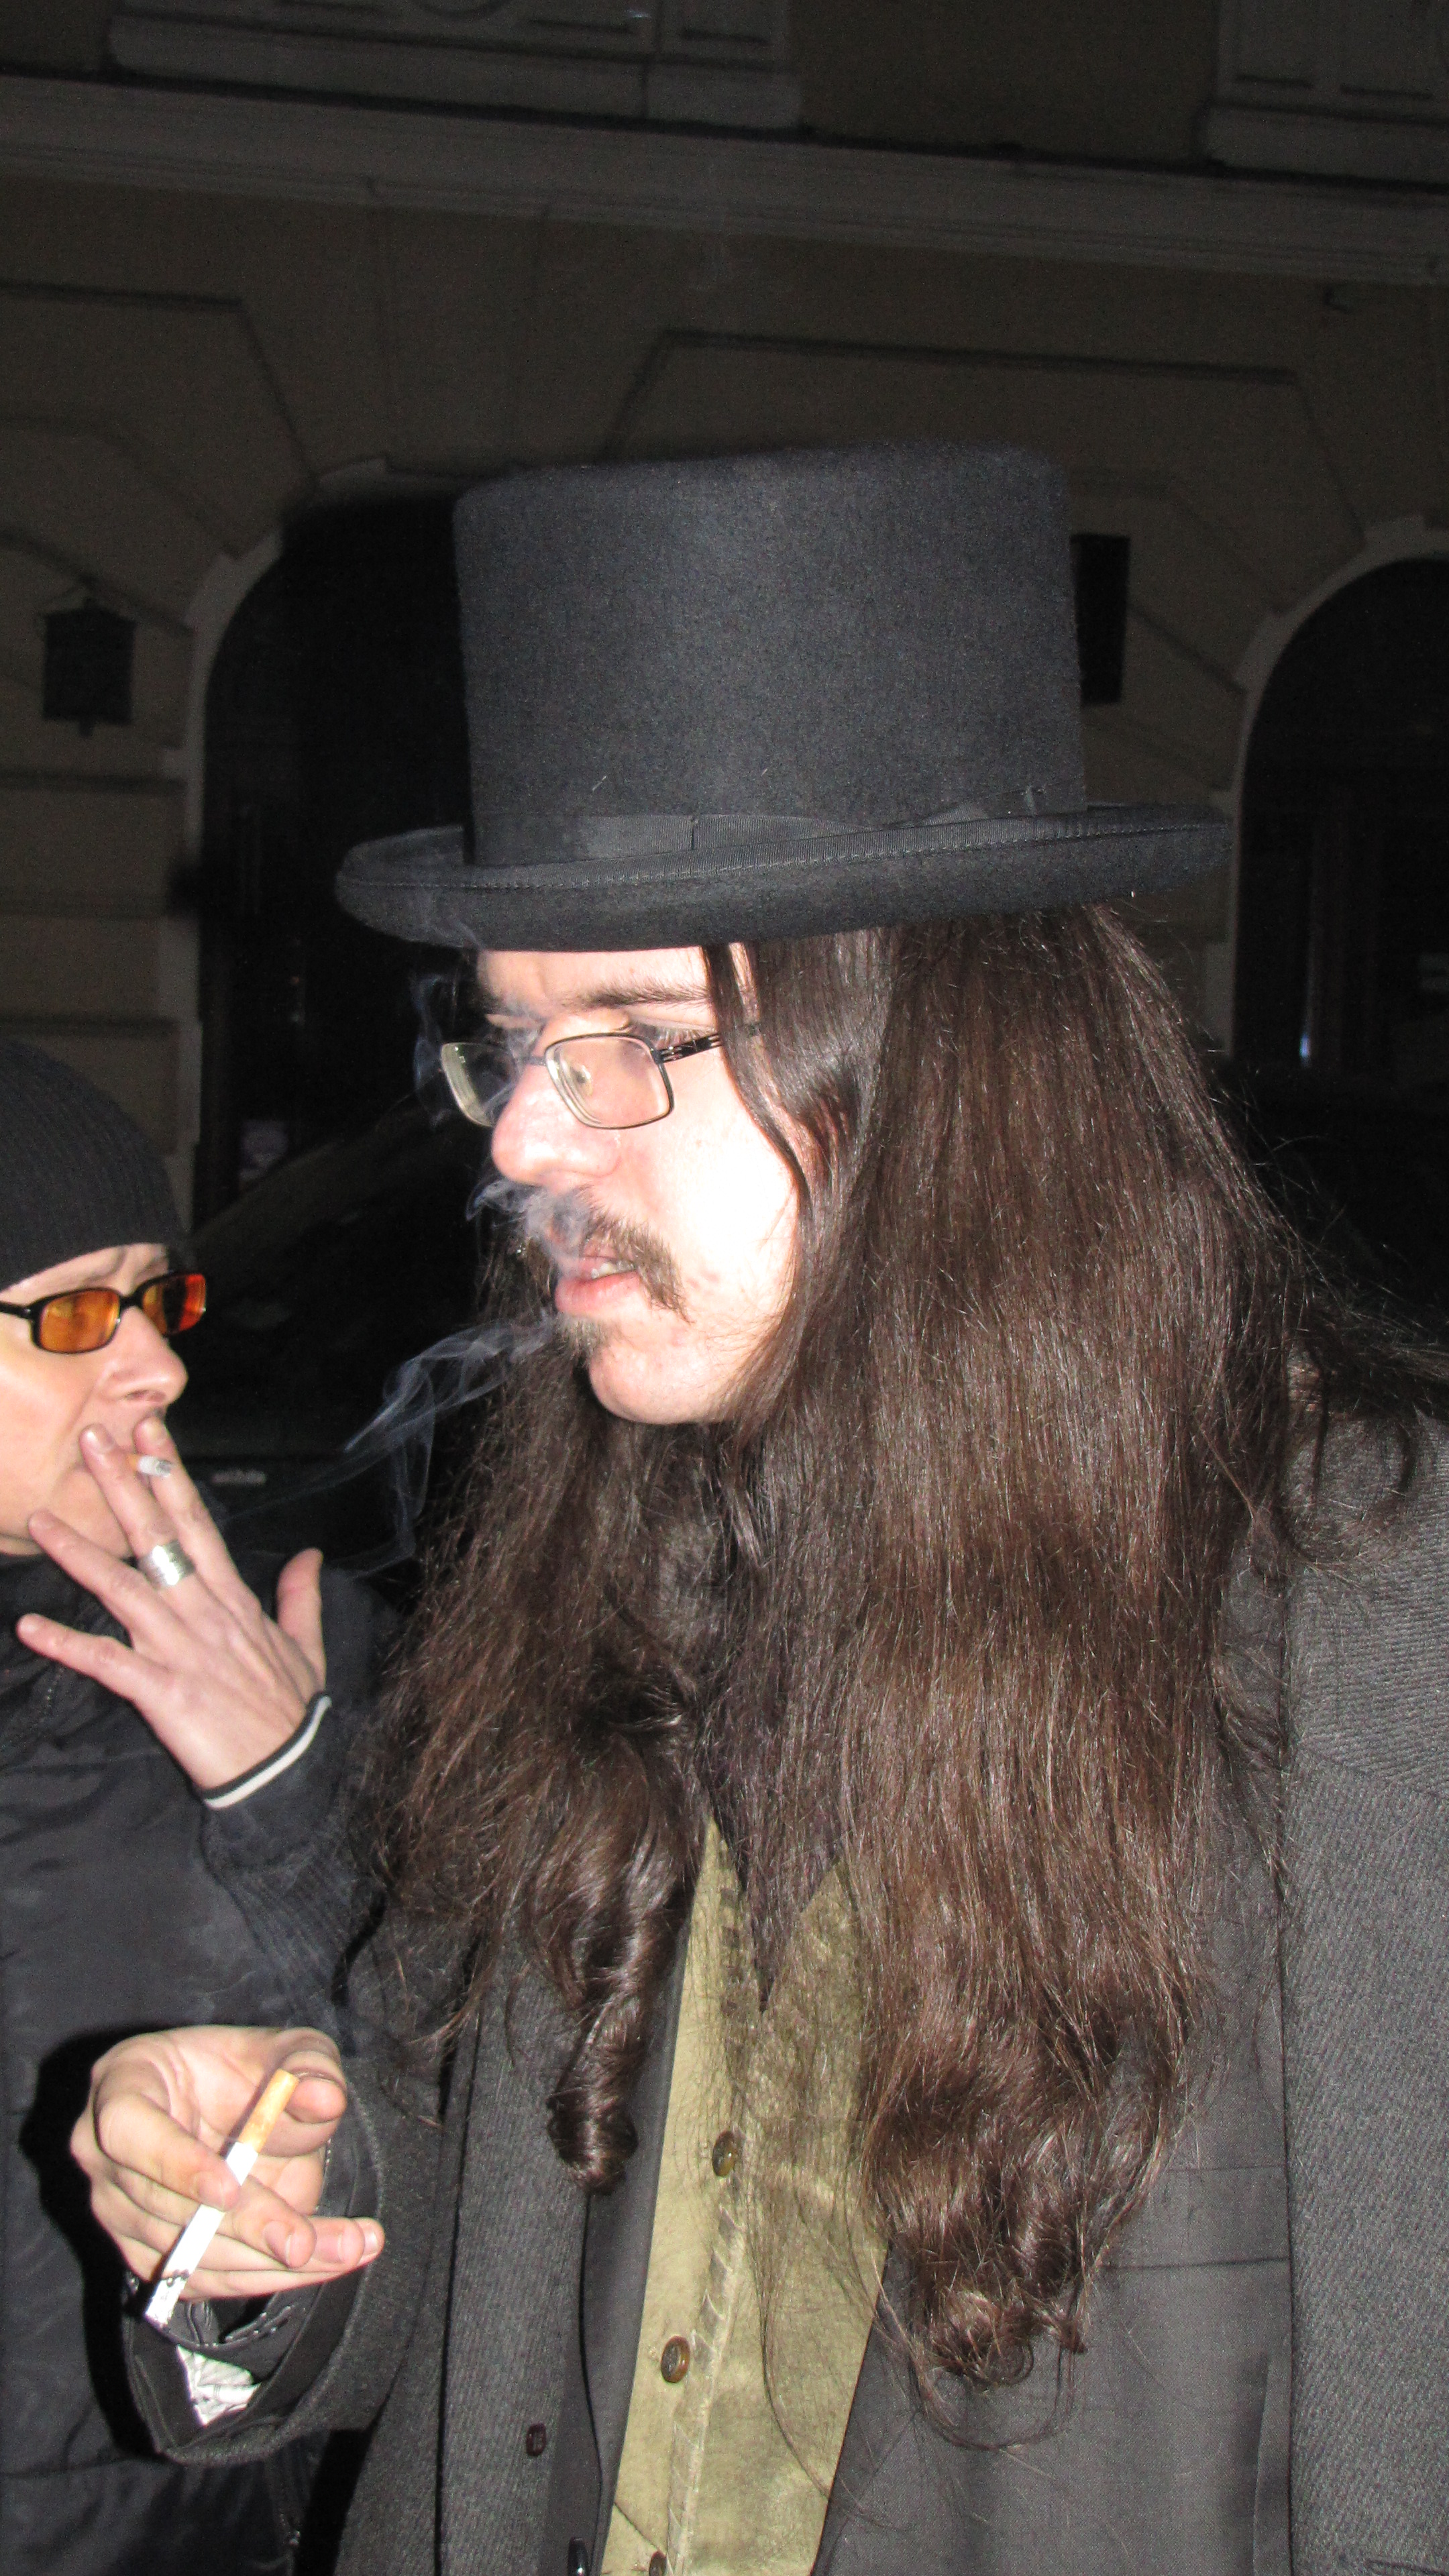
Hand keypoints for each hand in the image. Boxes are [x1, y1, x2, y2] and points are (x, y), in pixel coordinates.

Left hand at [19, 1414, 324, 1789]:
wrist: (288, 1773)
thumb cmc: (291, 1712)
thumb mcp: (304, 1647)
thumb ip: (300, 1597)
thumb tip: (310, 1555)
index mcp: (232, 1600)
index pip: (196, 1524)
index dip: (169, 1476)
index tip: (147, 1432)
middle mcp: (202, 1615)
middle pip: (157, 1538)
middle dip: (123, 1486)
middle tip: (91, 1441)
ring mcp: (180, 1651)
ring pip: (122, 1590)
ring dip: (77, 1555)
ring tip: (39, 1522)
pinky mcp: (162, 1692)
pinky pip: (106, 1663)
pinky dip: (67, 1645)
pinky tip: (29, 1627)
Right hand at [73, 2025, 382, 2298]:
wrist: (237, 2110)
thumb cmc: (247, 2069)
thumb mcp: (286, 2051)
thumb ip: (307, 2066)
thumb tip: (325, 2099)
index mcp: (123, 2085)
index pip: (127, 2130)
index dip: (175, 2164)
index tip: (229, 2190)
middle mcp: (106, 2157)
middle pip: (166, 2208)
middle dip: (246, 2227)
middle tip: (305, 2241)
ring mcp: (121, 2213)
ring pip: (190, 2255)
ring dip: (272, 2263)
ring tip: (349, 2247)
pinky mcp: (151, 2257)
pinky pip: (205, 2281)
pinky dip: (269, 2278)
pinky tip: (326, 2260)